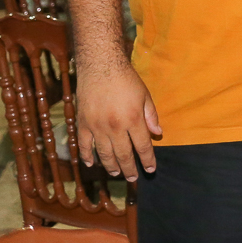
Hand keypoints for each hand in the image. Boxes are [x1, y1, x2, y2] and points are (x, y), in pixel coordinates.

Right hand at [75, 59, 161, 177]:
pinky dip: (88, 156)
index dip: (148, 159)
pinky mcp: (83, 123)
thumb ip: (151, 116)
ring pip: (104, 154)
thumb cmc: (126, 79)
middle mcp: (115, 127)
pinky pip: (84, 145)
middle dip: (130, 169)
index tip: (151, 169)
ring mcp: (97, 127)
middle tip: (133, 177)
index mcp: (133, 119)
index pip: (142, 146)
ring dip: (111, 166)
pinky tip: (92, 164)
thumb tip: (158, 133)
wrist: (100, 65)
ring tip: (117, 173)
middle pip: (124, 155)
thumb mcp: (144, 95)